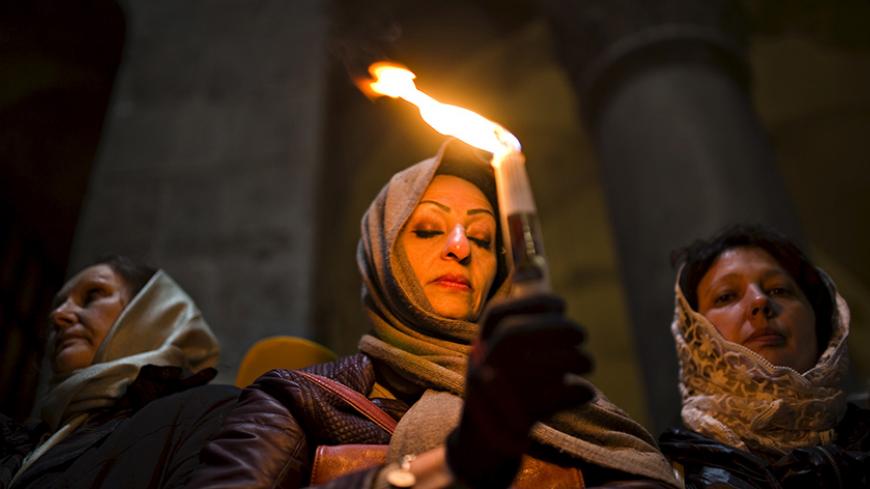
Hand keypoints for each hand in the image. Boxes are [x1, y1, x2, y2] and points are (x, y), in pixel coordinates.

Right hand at [447, 293, 594, 487]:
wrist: (482, 444)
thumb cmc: (501, 384)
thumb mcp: (500, 343)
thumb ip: (521, 308)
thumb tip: (532, 259)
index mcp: (479, 344)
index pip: (502, 314)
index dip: (536, 305)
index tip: (560, 306)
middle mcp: (481, 366)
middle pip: (517, 337)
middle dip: (557, 331)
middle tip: (581, 335)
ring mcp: (495, 395)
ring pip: (537, 367)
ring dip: (573, 360)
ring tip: (585, 363)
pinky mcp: (516, 422)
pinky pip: (554, 399)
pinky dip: (576, 393)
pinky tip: (582, 391)